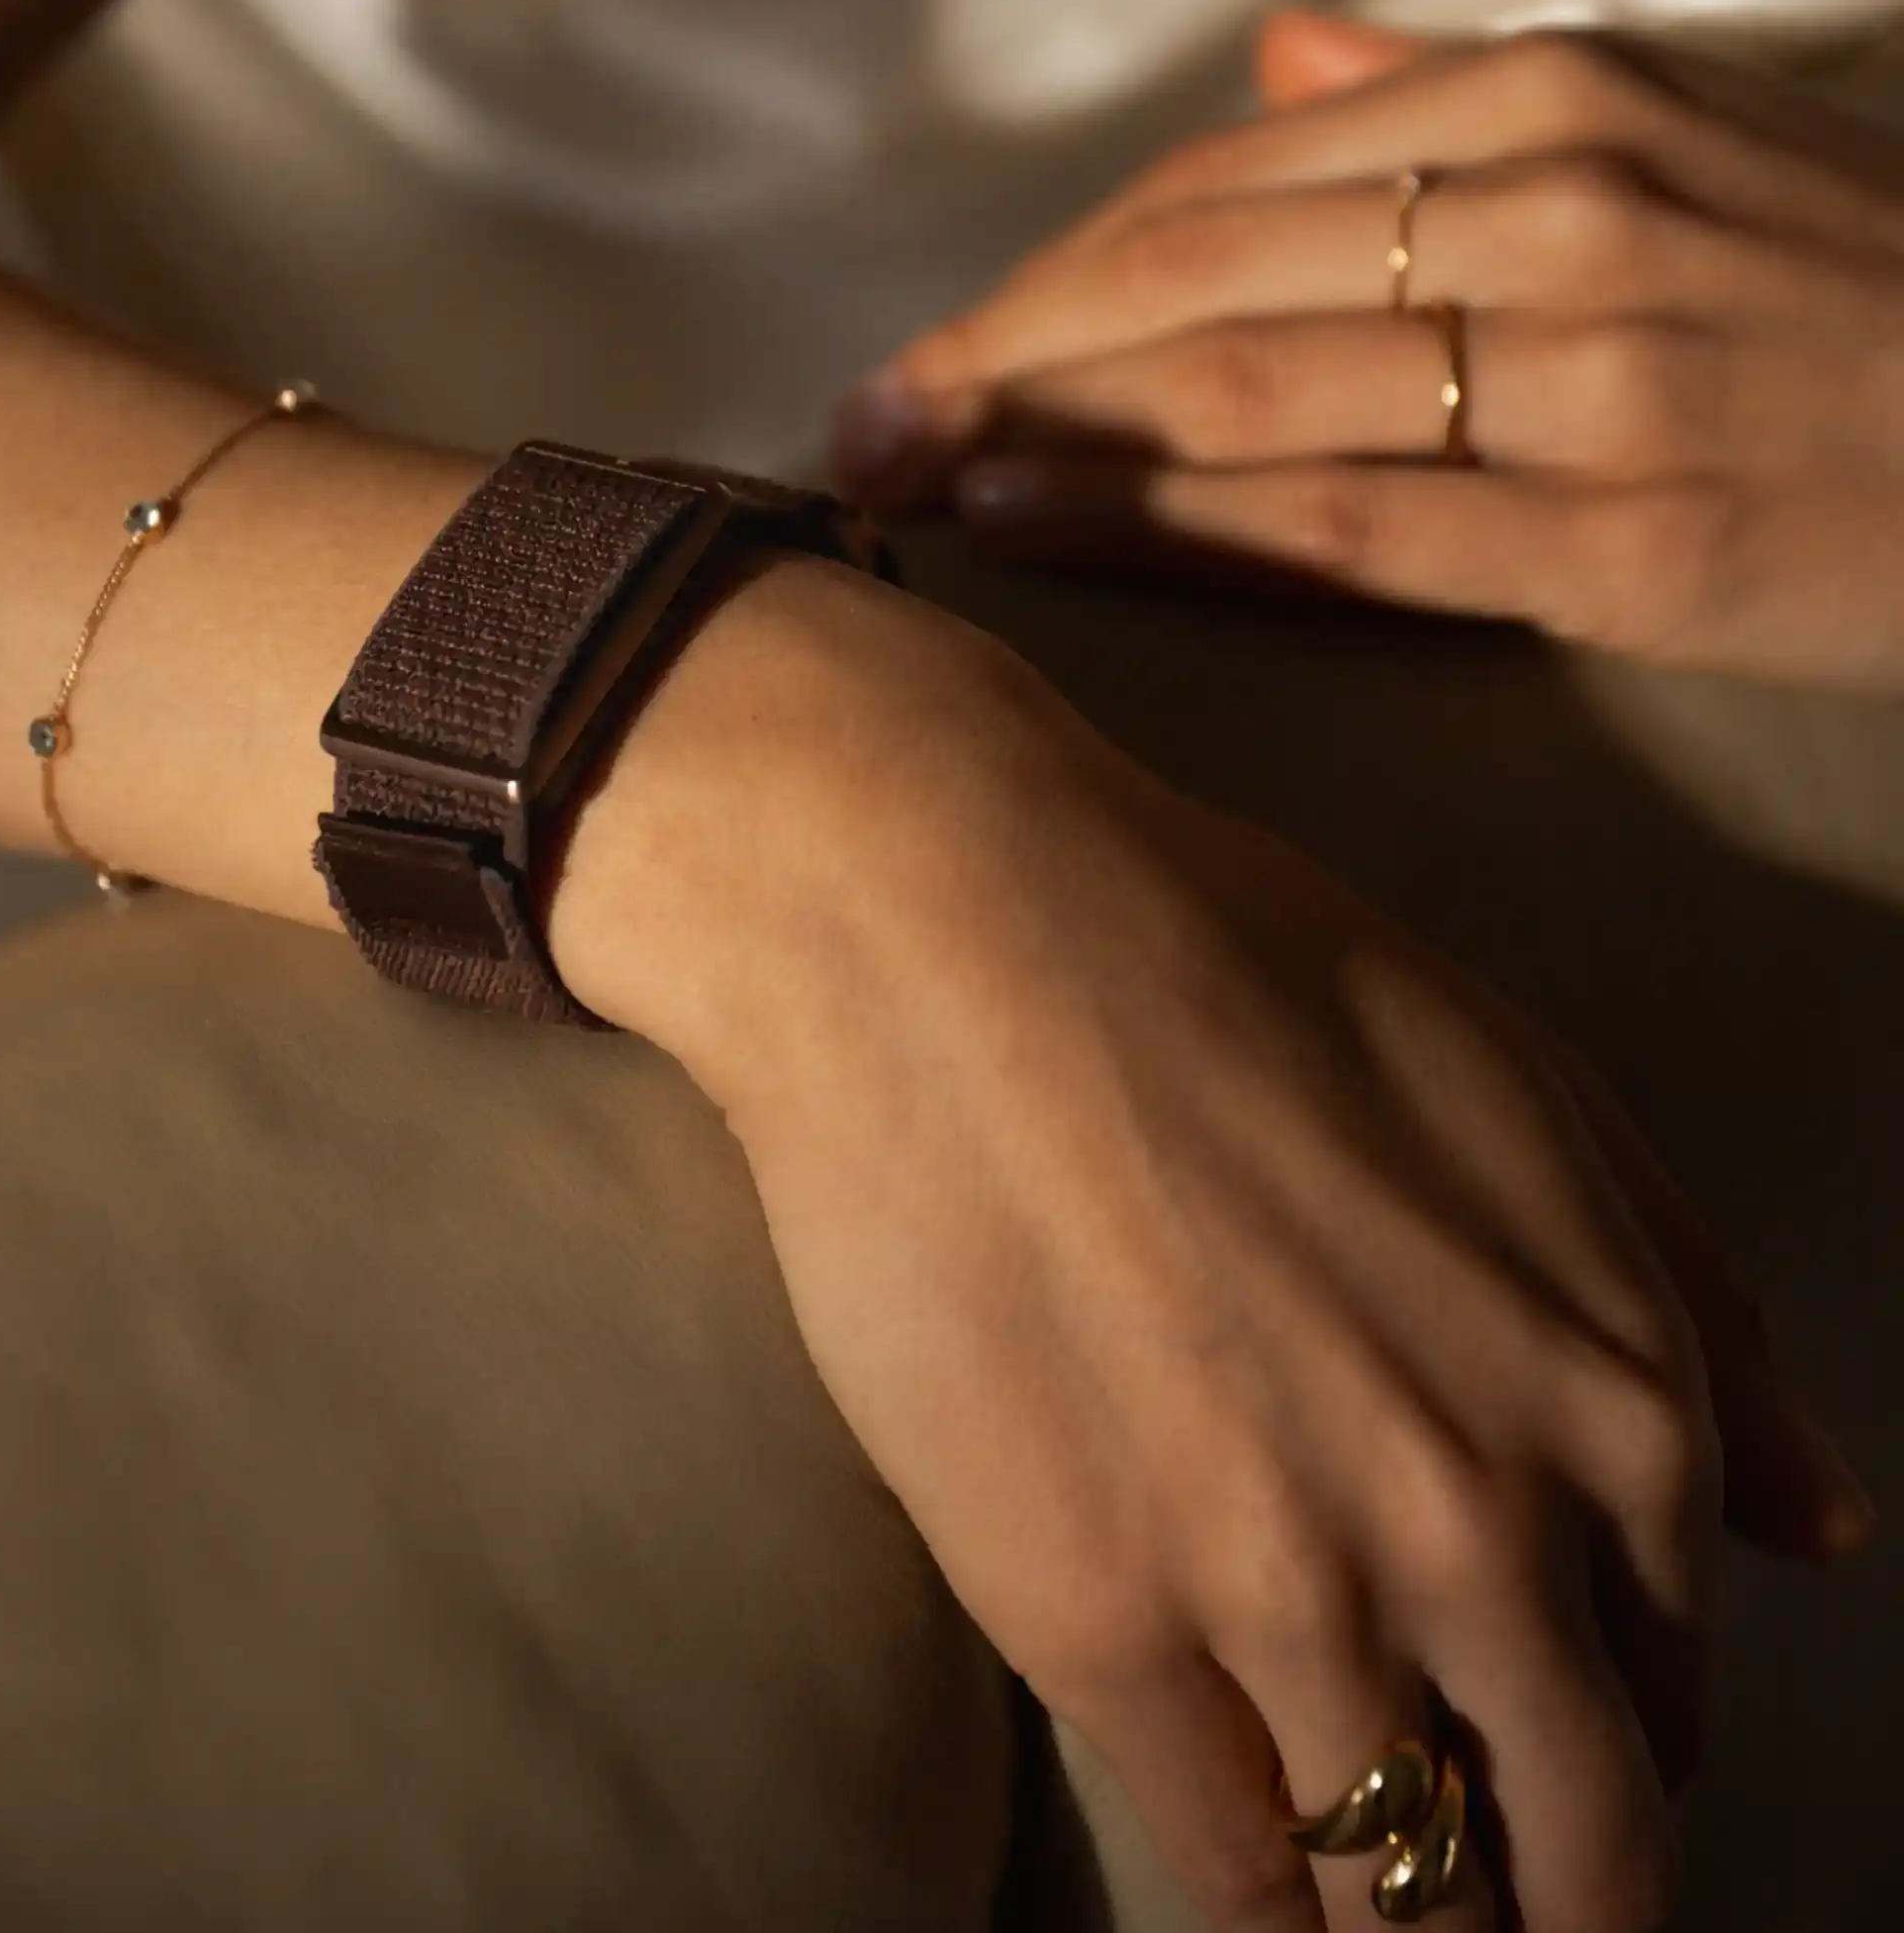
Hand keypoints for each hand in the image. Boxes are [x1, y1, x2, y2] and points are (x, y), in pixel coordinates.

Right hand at [555, 557, 1873, 1932]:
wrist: (961, 942)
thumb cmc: (1233, 974)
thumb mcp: (1528, 1094)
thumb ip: (1691, 1312)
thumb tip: (1828, 1527)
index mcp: (1618, 1401)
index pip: (1675, 1686)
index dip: (1624, 1748)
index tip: (1562, 1772)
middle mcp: (1488, 1530)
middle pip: (1581, 1836)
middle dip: (1557, 1894)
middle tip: (1505, 1905)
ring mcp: (1292, 1594)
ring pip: (1405, 1877)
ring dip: (1408, 1916)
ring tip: (1382, 1911)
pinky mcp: (1096, 1626)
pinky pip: (1227, 1861)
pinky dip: (1257, 1891)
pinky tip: (1249, 1867)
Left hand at [834, 15, 1903, 690]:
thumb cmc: (1858, 290)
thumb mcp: (1680, 130)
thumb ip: (1459, 91)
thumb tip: (1284, 53)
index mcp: (1549, 102)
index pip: (1226, 179)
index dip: (1053, 265)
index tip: (938, 341)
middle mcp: (1552, 210)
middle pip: (1195, 274)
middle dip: (1002, 351)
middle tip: (862, 429)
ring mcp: (1588, 374)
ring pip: (1246, 390)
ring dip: (1046, 435)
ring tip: (910, 480)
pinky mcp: (1620, 535)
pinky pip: (1349, 523)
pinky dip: (1173, 524)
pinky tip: (1041, 532)